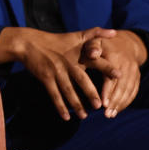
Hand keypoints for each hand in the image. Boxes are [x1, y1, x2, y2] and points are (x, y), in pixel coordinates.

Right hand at [0, 26, 116, 119]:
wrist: (29, 43)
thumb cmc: (56, 41)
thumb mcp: (76, 36)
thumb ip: (96, 33)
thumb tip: (115, 32)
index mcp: (78, 54)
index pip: (95, 61)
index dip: (106, 67)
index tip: (119, 75)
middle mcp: (68, 63)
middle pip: (81, 79)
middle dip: (90, 92)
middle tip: (100, 105)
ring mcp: (56, 71)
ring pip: (67, 90)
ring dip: (76, 104)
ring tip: (84, 116)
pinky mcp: (45, 77)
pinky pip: (54, 94)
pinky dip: (60, 106)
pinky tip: (66, 117)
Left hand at [84, 30, 144, 117]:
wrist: (125, 43)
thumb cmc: (103, 43)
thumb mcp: (95, 40)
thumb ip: (92, 46)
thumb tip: (92, 54)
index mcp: (116, 58)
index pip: (112, 77)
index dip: (108, 91)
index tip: (103, 103)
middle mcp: (127, 67)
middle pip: (121, 87)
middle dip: (114, 102)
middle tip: (106, 114)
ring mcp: (134, 73)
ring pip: (128, 91)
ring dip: (121, 104)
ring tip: (111, 115)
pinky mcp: (137, 78)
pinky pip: (133, 92)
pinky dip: (127, 102)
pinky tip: (118, 110)